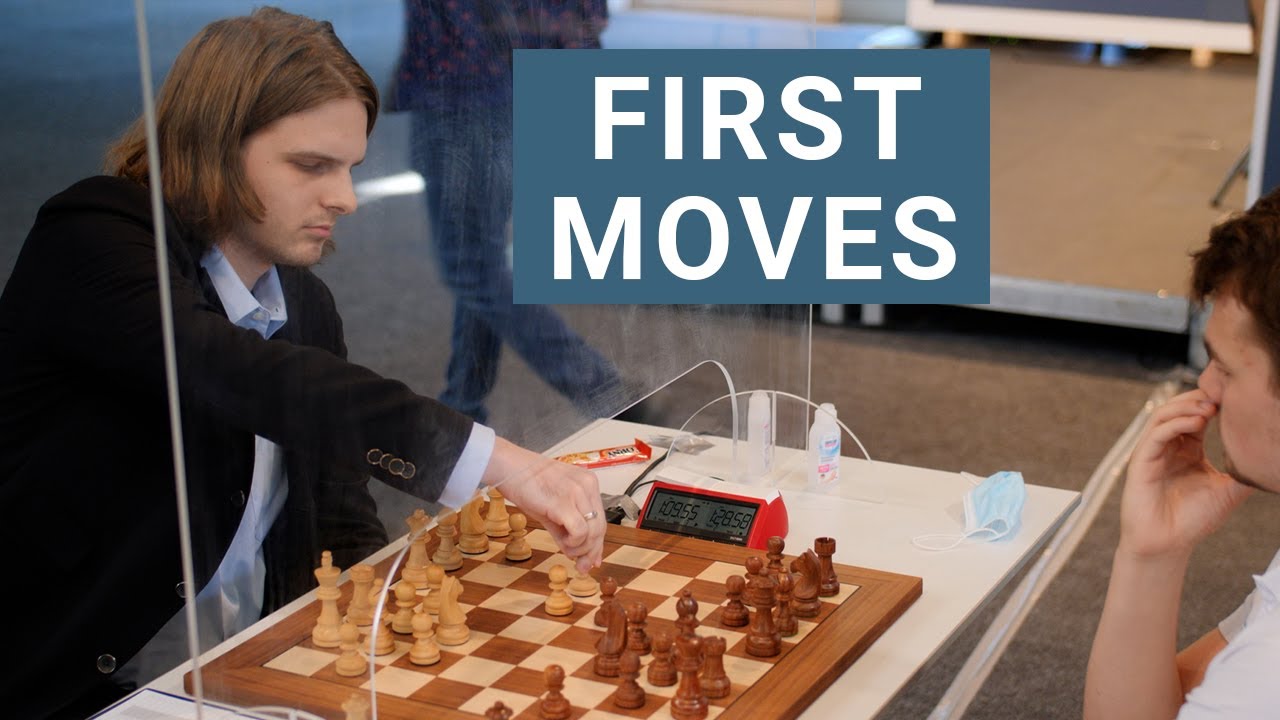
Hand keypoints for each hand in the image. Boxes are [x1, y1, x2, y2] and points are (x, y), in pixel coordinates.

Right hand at [482, 437, 605, 572]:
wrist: (508, 468)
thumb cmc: (527, 484)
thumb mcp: (553, 508)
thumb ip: (567, 530)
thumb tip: (578, 555)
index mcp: (588, 484)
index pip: (600, 519)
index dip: (597, 544)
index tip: (592, 560)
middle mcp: (587, 486)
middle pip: (600, 527)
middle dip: (591, 552)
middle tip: (581, 566)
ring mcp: (577, 493)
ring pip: (593, 532)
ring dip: (581, 549)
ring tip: (566, 549)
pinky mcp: (564, 502)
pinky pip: (580, 531)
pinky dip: (574, 542)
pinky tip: (563, 541)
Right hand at [1119, 389, 1250, 559]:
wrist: (1168, 543)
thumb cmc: (1192, 520)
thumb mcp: (1227, 491)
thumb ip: (1242, 473)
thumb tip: (1268, 461)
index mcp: (1187, 451)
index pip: (1195, 416)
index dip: (1212, 403)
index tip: (1234, 399)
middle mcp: (1168, 447)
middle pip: (1177, 409)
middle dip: (1199, 398)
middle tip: (1222, 396)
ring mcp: (1153, 452)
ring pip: (1163, 415)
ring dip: (1185, 406)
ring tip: (1209, 406)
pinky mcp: (1141, 461)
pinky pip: (1155, 434)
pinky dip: (1175, 424)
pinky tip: (1196, 422)